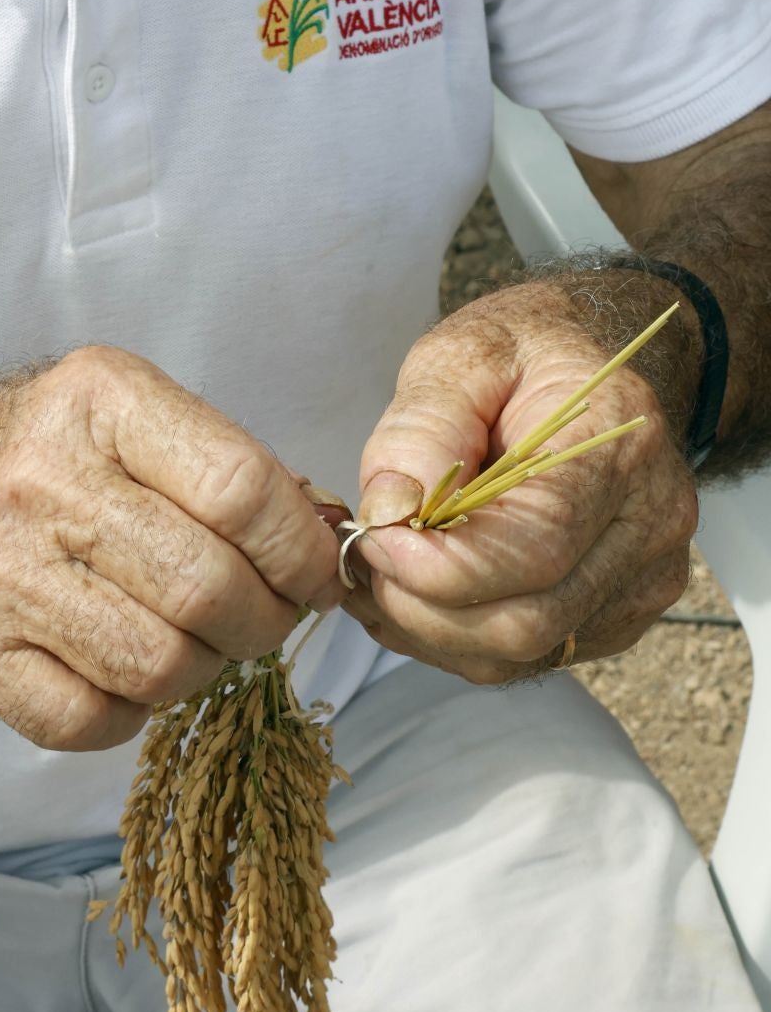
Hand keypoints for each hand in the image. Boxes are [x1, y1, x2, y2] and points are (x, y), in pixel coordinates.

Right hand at [0, 348, 341, 750]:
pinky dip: (128, 711)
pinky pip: (94, 719)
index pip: (240, 487)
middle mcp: (38, 478)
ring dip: (202, 668)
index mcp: (98, 398)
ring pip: (161, 664)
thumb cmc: (44, 463)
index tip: (316, 574)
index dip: (300, 548)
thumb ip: (229, 467)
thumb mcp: (130, 418)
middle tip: (264, 617)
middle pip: (208, 587)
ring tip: (191, 640)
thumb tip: (331, 536)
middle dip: (264, 620)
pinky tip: (119, 667)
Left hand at [347, 287, 698, 684]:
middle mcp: (649, 525)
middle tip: (363, 559)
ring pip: (521, 654)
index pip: (535, 549)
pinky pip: (528, 657)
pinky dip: (456, 638)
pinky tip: (417, 590)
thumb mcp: (462, 353)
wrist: (589, 365)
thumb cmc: (523, 353)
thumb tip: (390, 510)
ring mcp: (643, 580)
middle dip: (421, 606)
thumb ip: (422, 426)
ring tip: (379, 574)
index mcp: (618, 445)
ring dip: (430, 630)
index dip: (439, 565)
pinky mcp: (619, 613)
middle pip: (527, 622)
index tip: (373, 539)